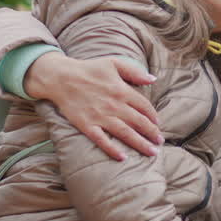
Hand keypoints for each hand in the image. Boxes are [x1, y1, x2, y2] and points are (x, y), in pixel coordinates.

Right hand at [25, 53, 162, 159]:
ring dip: (140, 144)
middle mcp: (114, 105)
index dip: (153, 116)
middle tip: (160, 142)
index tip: (158, 124)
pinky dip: (113, 150)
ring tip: (152, 152)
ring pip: (126, 133)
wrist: (60, 77)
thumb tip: (153, 79)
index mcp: (122, 90)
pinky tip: (123, 158)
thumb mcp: (113, 63)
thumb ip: (134, 72)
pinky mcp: (87, 125)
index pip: (144, 106)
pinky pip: (102, 140)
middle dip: (152, 133)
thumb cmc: (88, 68)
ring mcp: (100, 116)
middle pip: (139, 122)